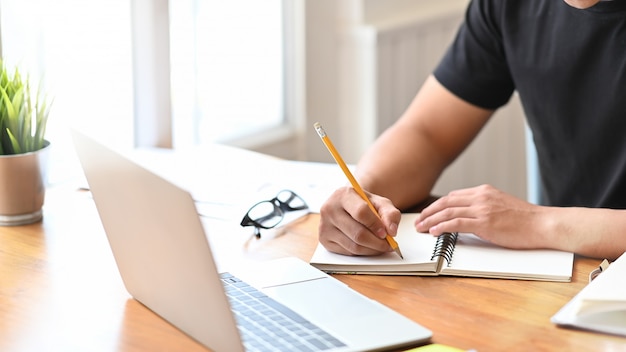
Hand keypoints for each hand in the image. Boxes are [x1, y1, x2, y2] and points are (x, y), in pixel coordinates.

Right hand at [318, 187, 401, 255]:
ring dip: (372, 250)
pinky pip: (347, 252)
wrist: (347, 206)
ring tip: (381, 246)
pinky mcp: (324, 239)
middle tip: (388, 245)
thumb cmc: (364, 204)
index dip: (376, 225)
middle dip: (377, 243)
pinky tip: (368, 246)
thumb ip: (390, 214)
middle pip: (358, 233)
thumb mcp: (380, 203)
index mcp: (343, 195)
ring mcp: (324, 225)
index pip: (361, 212)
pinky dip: (362, 252)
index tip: (386, 233)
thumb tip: (391, 231)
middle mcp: (329, 209)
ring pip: (353, 246)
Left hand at [415, 184, 546, 248]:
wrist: (543, 224)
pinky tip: (434, 232)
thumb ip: (483, 207)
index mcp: (484, 191)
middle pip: (446, 202)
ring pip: (448, 212)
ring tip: (421, 228)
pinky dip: (443, 227)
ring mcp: (482, 209)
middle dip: (429, 212)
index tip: (428, 213)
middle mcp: (481, 197)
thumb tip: (467, 217)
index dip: (437, 205)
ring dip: (431, 220)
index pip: (453, 196)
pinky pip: (457, 223)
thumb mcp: (501, 206)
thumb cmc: (525, 220)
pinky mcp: (485, 222)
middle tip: (418, 221)